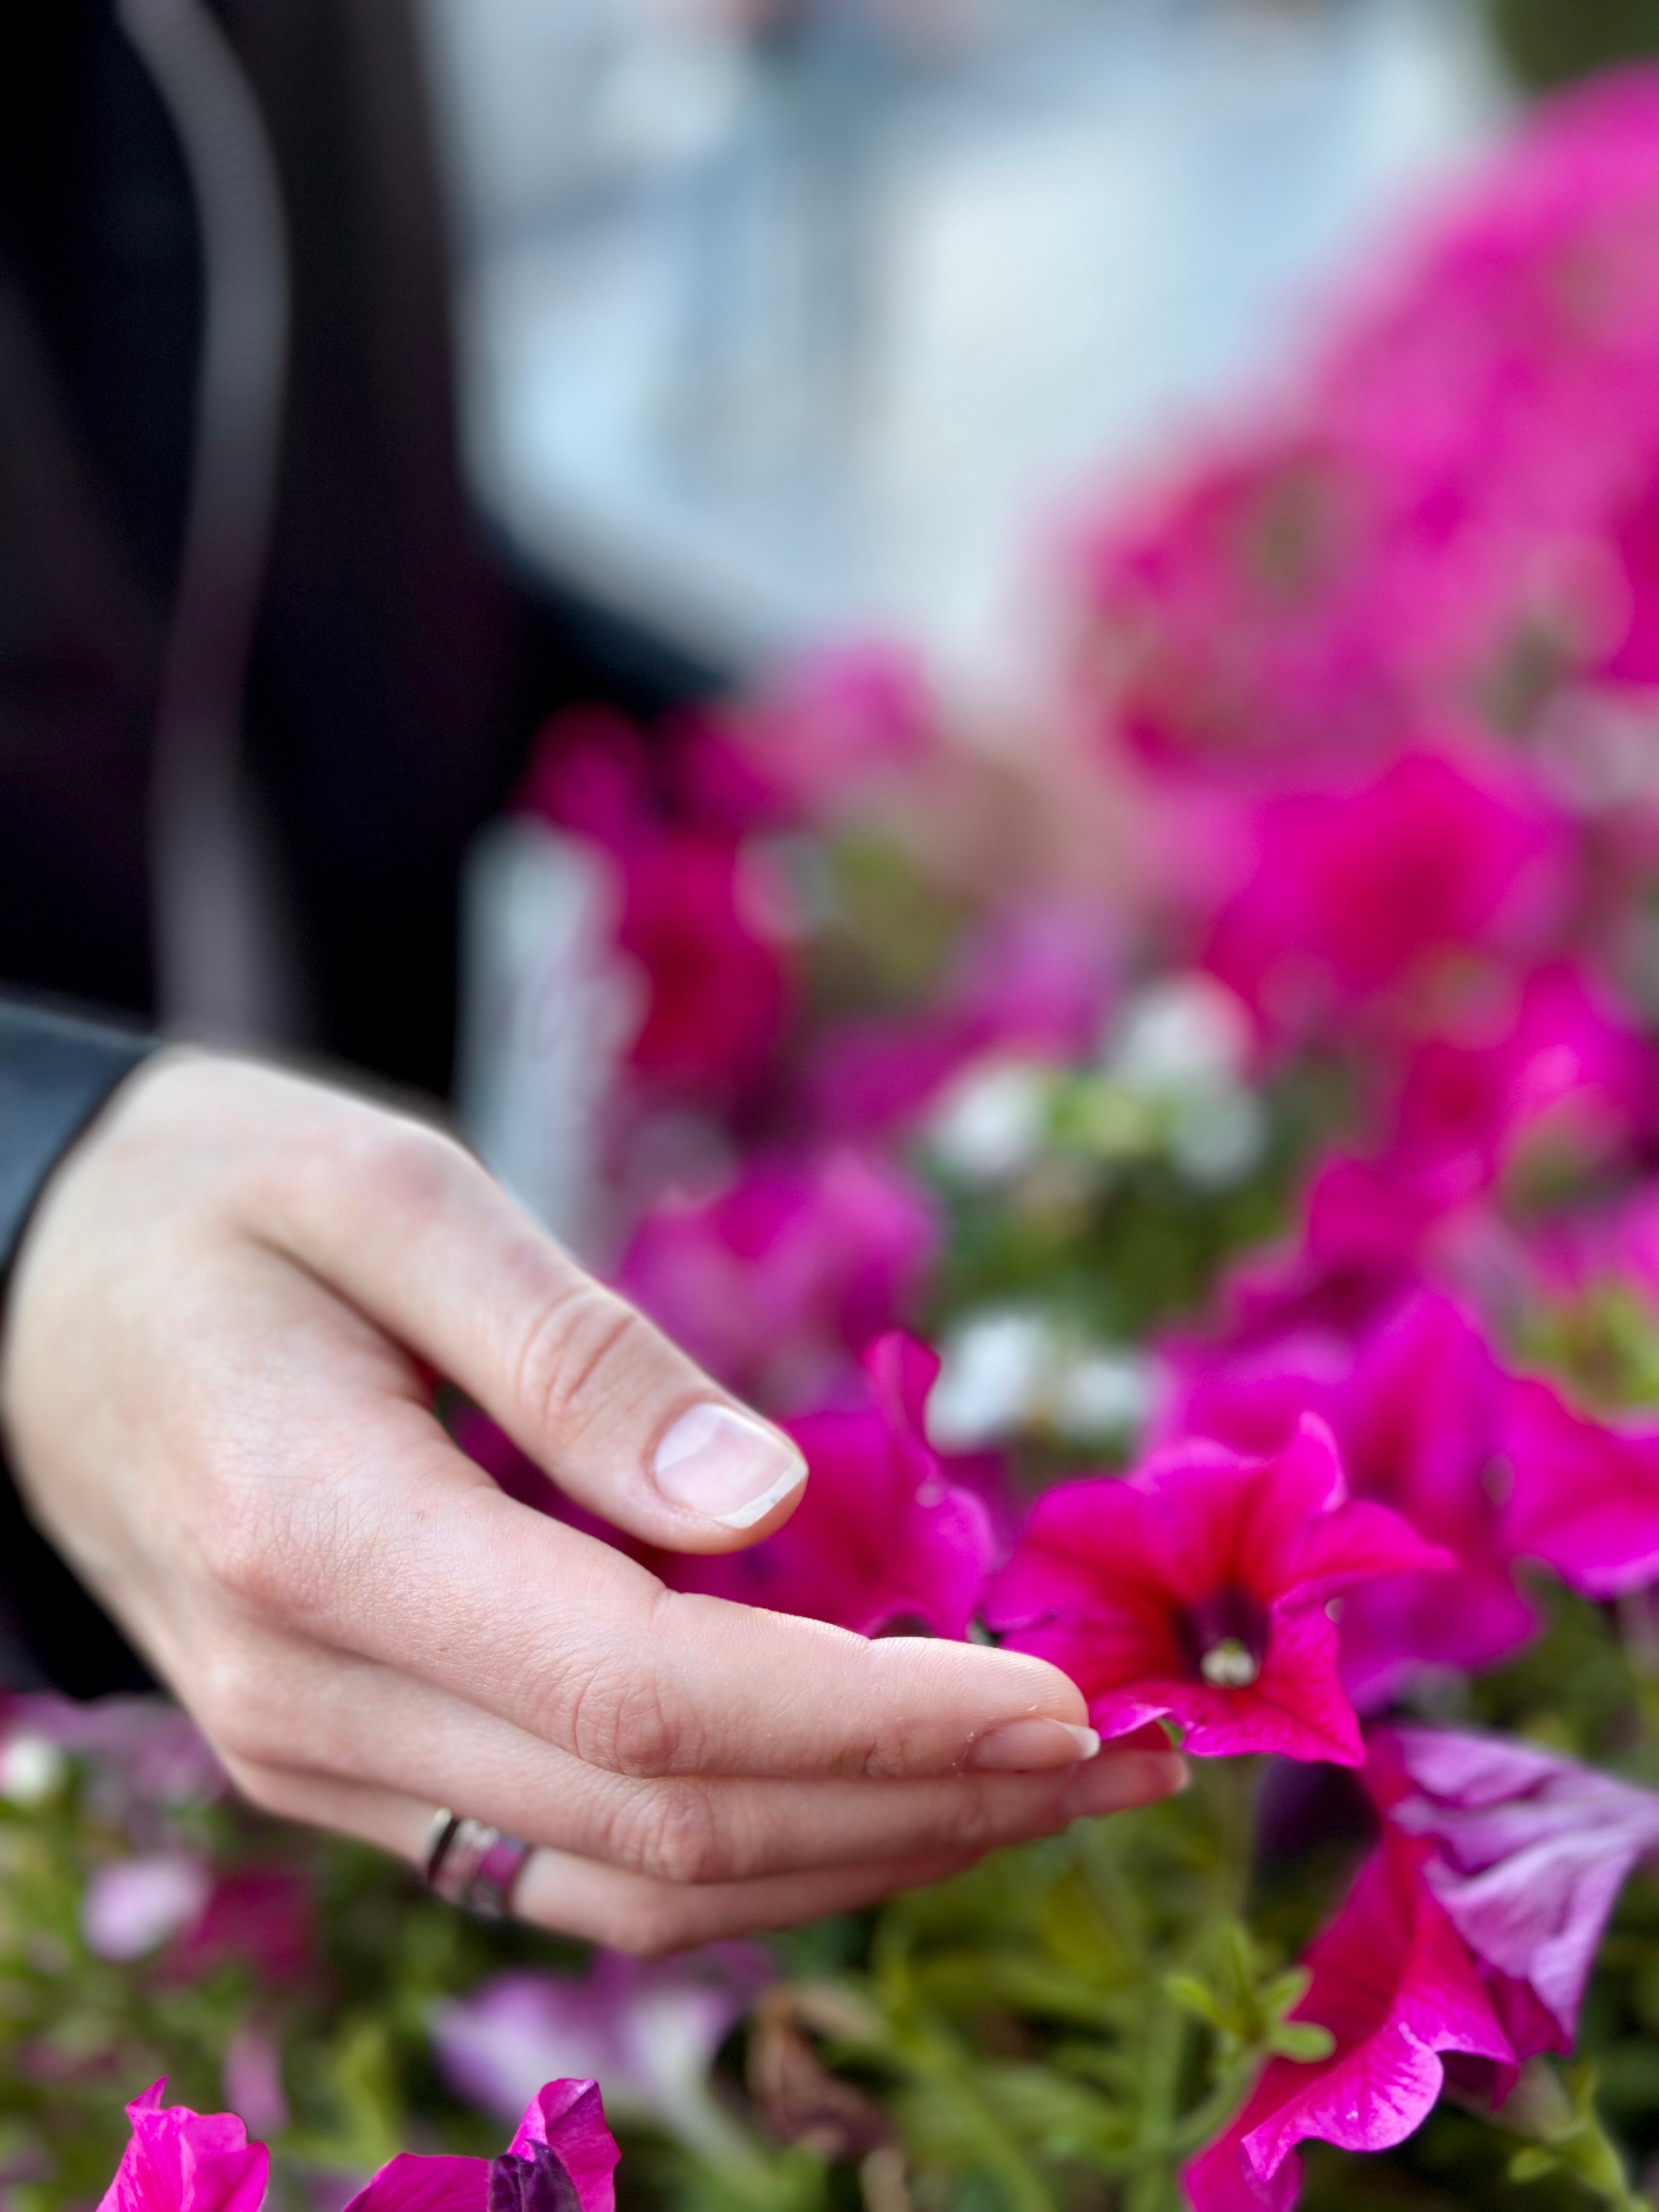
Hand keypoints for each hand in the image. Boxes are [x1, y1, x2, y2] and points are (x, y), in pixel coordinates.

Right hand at [0, 1054, 1182, 1950]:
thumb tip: (772, 1500)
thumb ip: (574, 1350)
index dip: (869, 1714)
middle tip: (1125, 1755)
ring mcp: (323, 1757)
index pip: (642, 1693)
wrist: (24, 1295)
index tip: (1053, 1697)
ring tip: (1048, 1795)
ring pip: (633, 1883)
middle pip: (664, 1823)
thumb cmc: (209, 1199)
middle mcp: (312, 1699)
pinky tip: (882, 1789)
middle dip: (919, 1806)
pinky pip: (578, 1860)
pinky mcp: (356, 1762)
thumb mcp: (386, 1189)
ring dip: (863, 1853)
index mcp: (316, 1534)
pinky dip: (755, 1844)